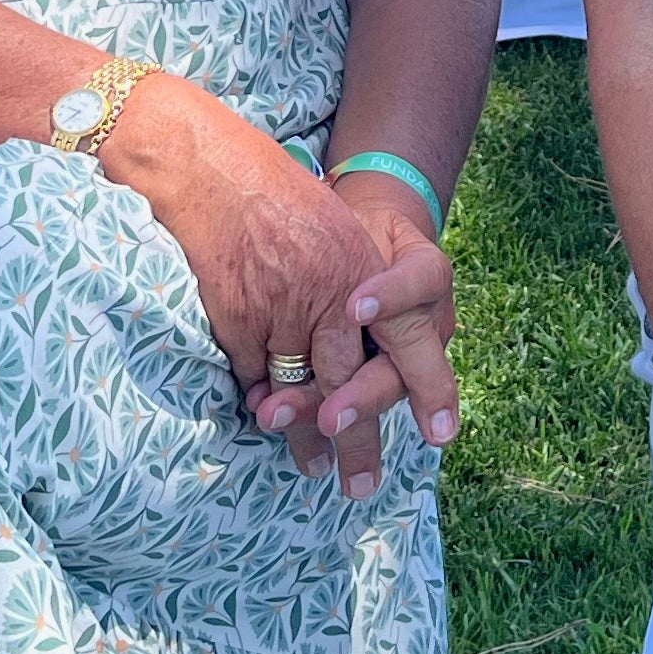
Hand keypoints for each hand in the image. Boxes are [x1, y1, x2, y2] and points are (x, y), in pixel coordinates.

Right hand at [121, 90, 434, 493]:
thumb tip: (375, 347)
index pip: (408, 334)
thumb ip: (357, 288)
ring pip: (300, 388)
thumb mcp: (335, 232)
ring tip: (312, 469)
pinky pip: (254, 376)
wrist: (212, 169)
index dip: (425, 384)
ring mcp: (283, 309)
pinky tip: (265, 423)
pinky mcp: (240, 321)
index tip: (440, 434)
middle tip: (361, 484)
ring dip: (304, 433)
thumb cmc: (280, 200)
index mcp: (362, 266)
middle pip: (352, 381)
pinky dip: (260, 399)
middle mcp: (331, 292)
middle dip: (357, 436)